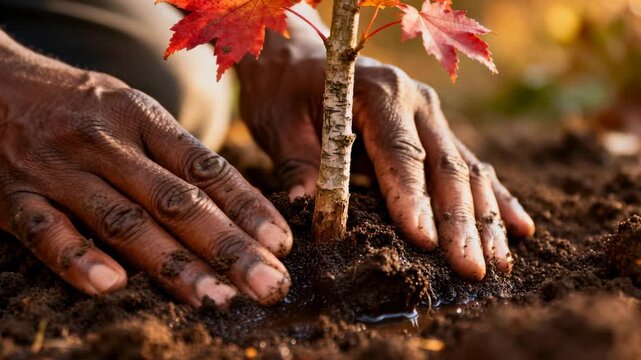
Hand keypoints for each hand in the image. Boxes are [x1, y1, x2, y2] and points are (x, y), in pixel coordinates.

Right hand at [0, 35, 291, 306]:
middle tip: (267, 285)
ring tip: (215, 298)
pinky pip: (45, 232)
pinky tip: (112, 286)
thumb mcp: (135, 112)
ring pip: (123, 221)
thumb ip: (176, 157)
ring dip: (172, 264)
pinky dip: (77, 259)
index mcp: (144, 120)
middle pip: (177, 201)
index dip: (248, 207)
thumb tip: (233, 210)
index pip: (206, 168)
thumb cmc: (84, 107)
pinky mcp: (16, 196)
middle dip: (228, 247)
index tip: (281, 244)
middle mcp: (109, 143)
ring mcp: (61, 170)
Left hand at [237, 49, 534, 279]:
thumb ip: (296, 162)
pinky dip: (497, 199)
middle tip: (471, 270)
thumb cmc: (288, 90)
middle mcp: (416, 102)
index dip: (414, 199)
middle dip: (460, 223)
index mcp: (379, 93)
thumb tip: (309, 207)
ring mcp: (432, 116)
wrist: (303, 60)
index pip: (402, 153)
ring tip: (500, 263)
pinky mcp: (436, 132)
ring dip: (485, 219)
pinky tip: (521, 228)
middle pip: (445, 167)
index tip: (424, 242)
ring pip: (467, 172)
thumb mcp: (279, 121)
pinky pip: (472, 167)